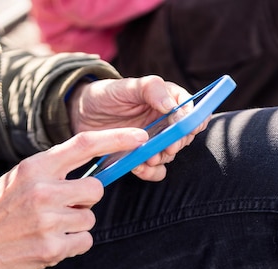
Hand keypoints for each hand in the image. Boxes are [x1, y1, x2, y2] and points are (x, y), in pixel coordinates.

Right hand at [0, 128, 147, 268]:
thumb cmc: (0, 211)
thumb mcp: (19, 179)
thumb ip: (53, 172)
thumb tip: (95, 172)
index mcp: (35, 167)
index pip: (84, 144)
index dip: (116, 138)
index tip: (141, 137)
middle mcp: (43, 190)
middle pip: (96, 188)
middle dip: (85, 199)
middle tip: (59, 208)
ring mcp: (48, 220)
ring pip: (89, 217)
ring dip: (74, 225)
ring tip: (46, 228)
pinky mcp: (52, 248)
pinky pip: (84, 241)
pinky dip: (72, 245)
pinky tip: (47, 244)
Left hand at [68, 75, 209, 181]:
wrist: (82, 114)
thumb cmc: (106, 95)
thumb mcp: (126, 86)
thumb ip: (150, 89)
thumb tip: (172, 105)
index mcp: (167, 100)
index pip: (192, 110)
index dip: (195, 119)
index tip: (189, 127)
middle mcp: (165, 122)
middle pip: (185, 136)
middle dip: (178, 143)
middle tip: (168, 146)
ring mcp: (154, 141)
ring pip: (170, 155)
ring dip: (162, 158)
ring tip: (148, 157)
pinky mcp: (141, 158)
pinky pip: (155, 171)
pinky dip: (150, 172)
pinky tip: (137, 167)